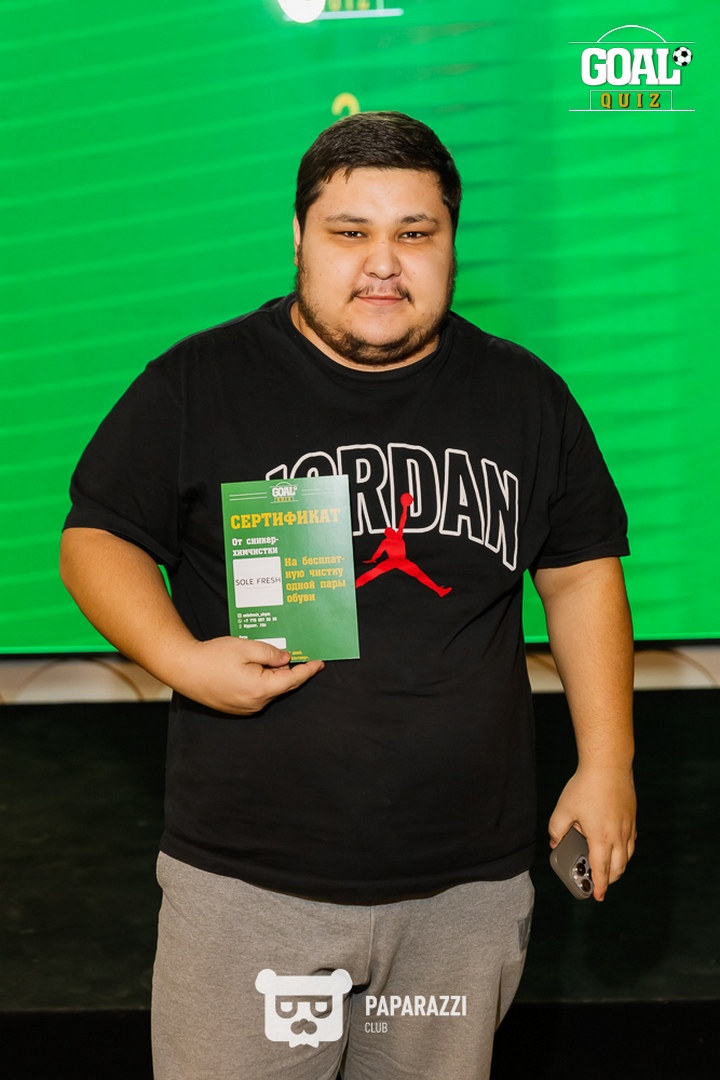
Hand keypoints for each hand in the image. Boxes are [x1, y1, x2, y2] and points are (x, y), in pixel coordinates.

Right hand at [170, 636, 323, 715]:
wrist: (183, 668)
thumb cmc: (212, 657)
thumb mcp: (245, 647)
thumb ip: (270, 653)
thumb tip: (286, 659)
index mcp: (260, 689)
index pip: (292, 680)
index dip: (307, 671)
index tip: (319, 664)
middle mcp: (255, 703)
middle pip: (281, 685)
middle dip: (286, 669)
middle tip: (284, 651)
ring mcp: (245, 708)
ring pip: (268, 689)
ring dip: (270, 674)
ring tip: (257, 656)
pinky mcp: (235, 707)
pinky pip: (256, 693)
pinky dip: (259, 680)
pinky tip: (249, 667)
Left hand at [549, 766, 636, 901]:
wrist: (608, 766)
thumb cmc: (585, 786)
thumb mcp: (563, 809)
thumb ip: (556, 830)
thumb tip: (555, 842)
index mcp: (601, 838)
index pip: (601, 870)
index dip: (599, 886)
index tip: (598, 896)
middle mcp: (618, 836)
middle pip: (618, 868)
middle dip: (609, 879)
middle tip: (600, 883)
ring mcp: (628, 827)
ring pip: (627, 856)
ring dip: (619, 867)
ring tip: (608, 869)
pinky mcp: (632, 818)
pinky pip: (631, 842)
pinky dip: (625, 852)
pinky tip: (618, 847)